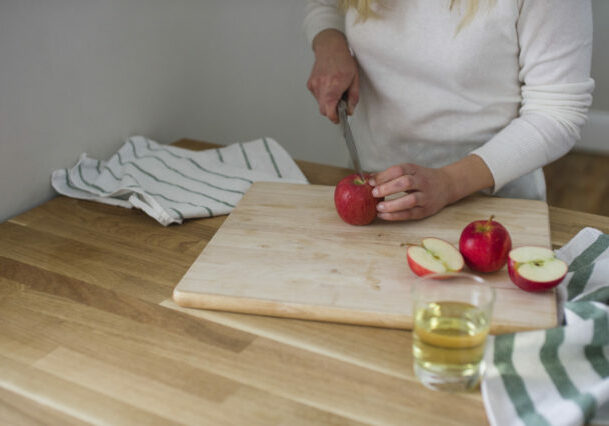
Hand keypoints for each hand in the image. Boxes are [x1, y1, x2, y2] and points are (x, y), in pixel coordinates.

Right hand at [307, 29, 358, 122]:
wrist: (330, 47)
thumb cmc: (343, 60)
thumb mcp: (354, 80)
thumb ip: (352, 98)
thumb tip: (349, 110)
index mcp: (333, 87)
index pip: (329, 112)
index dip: (334, 118)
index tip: (338, 118)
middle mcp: (321, 87)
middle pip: (323, 110)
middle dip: (332, 110)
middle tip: (340, 102)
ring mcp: (314, 86)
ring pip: (320, 103)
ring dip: (328, 101)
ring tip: (335, 89)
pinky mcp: (310, 84)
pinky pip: (317, 96)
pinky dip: (323, 94)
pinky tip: (329, 84)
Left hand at [368, 155, 494, 220]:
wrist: (447, 185)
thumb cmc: (422, 178)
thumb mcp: (410, 171)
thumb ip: (391, 175)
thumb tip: (369, 179)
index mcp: (415, 170)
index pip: (399, 170)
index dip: (384, 175)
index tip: (371, 181)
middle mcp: (422, 182)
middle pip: (406, 183)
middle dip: (388, 188)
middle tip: (374, 193)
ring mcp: (425, 197)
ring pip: (410, 200)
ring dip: (392, 205)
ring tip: (379, 207)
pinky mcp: (425, 210)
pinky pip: (410, 214)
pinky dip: (395, 216)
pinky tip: (383, 215)